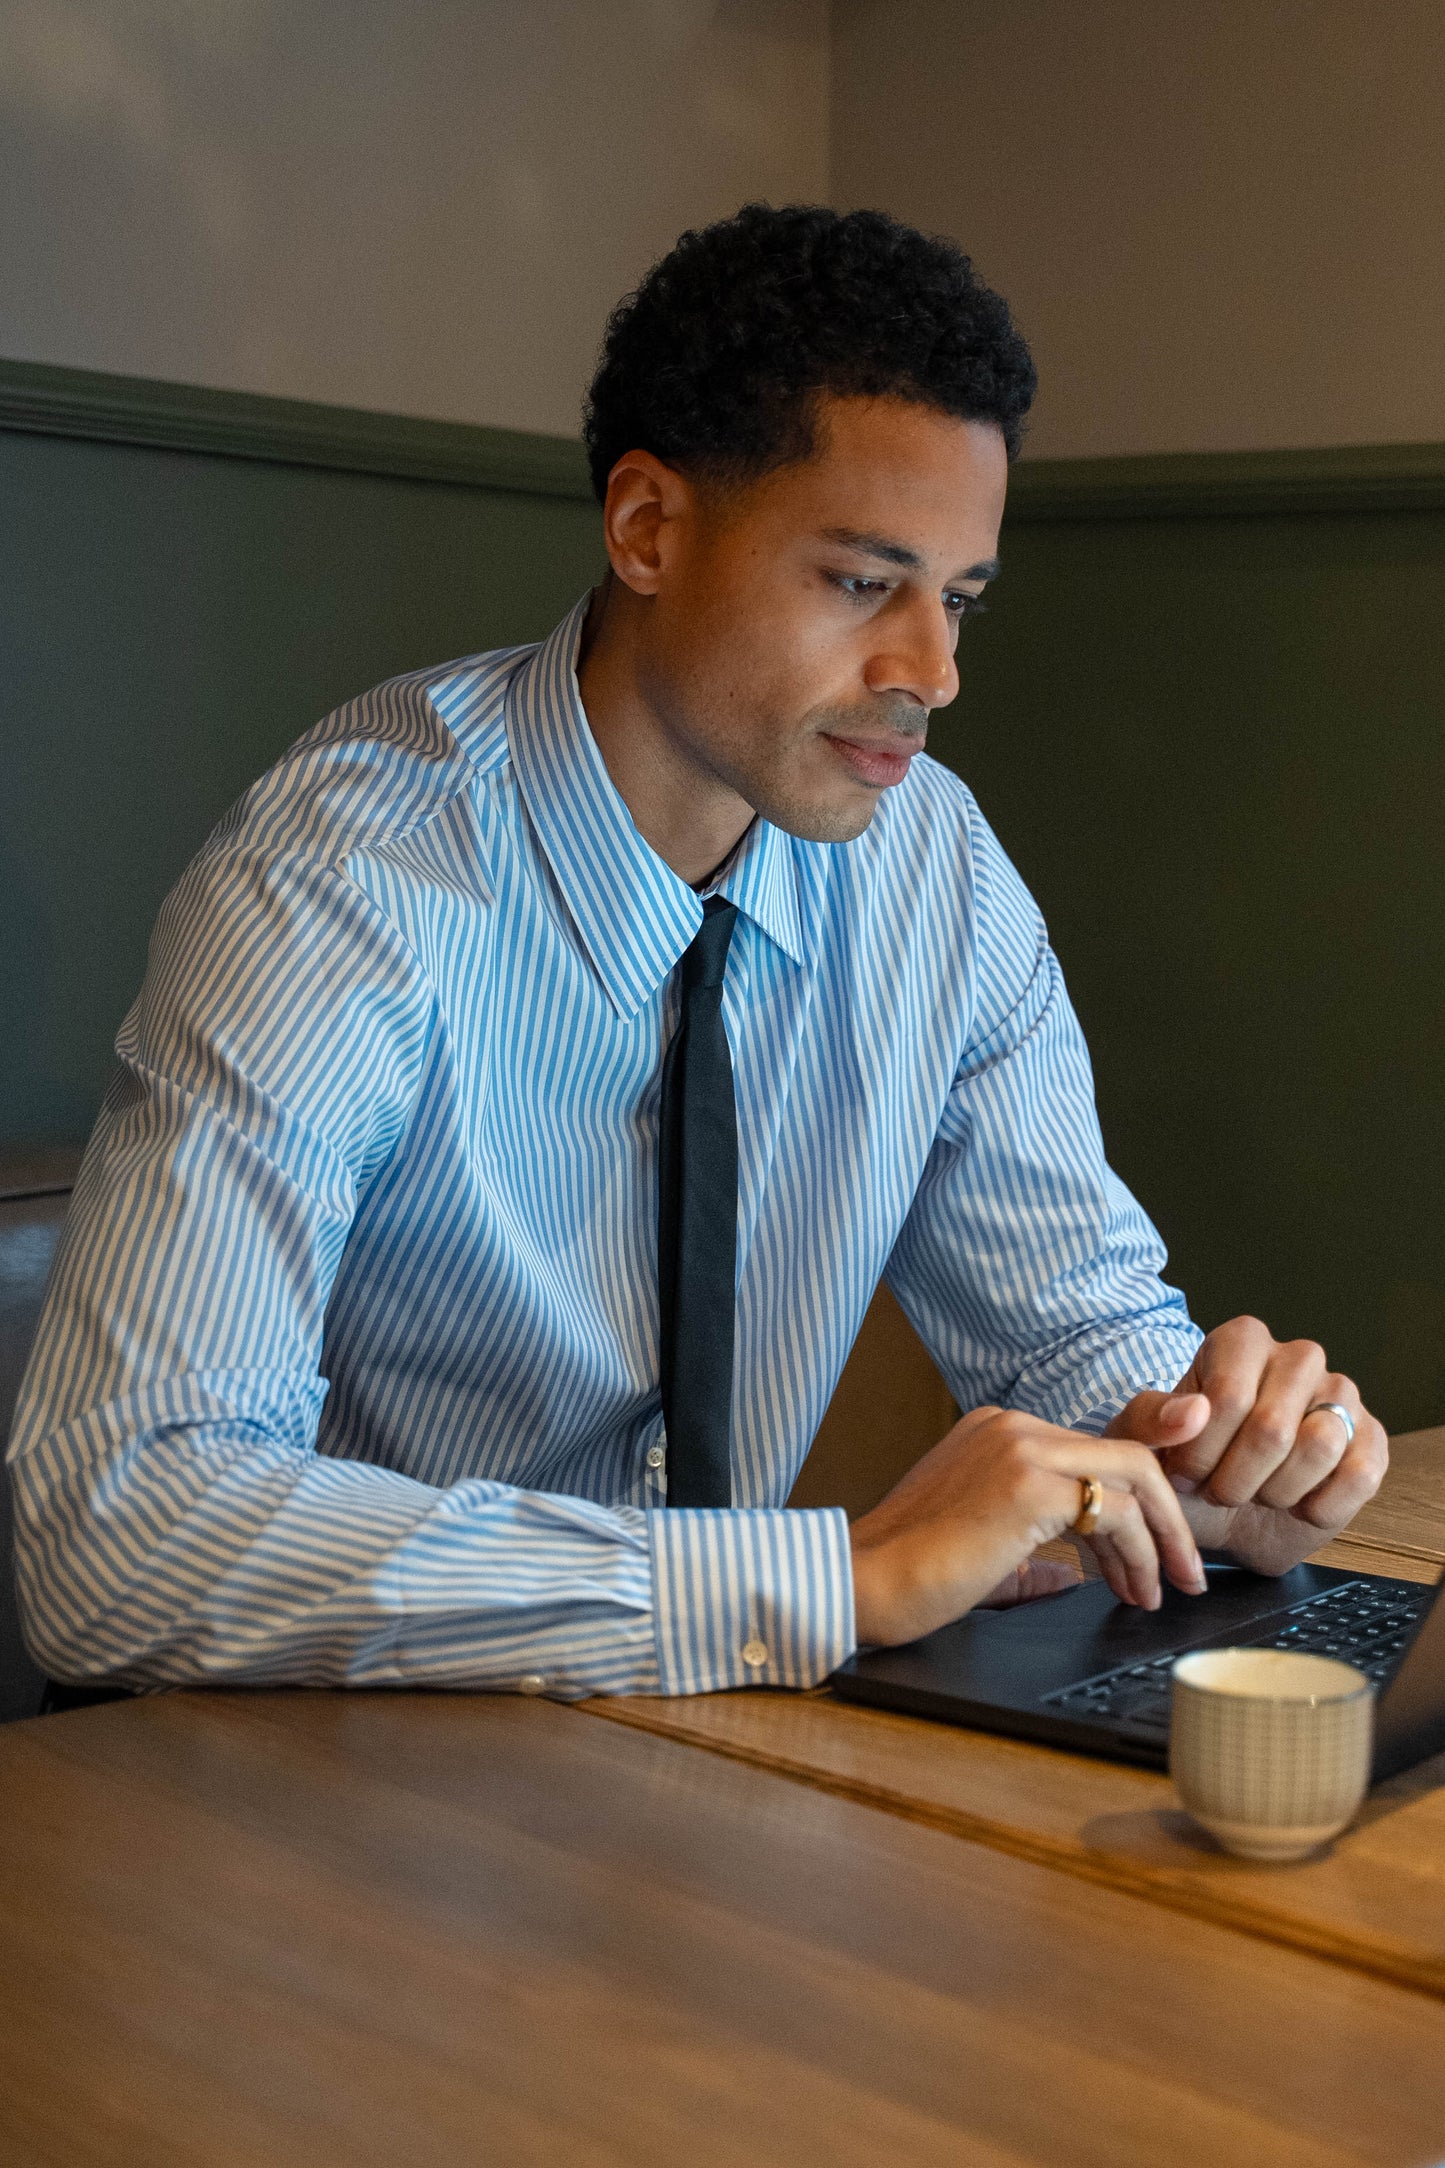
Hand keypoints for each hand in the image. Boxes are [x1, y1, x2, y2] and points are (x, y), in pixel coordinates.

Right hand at [849, 1405, 1206, 1647]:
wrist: (865, 1581)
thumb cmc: (910, 1575)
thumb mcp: (984, 1551)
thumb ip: (1031, 1555)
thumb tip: (1068, 1578)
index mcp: (997, 1432)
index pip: (1093, 1455)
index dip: (1136, 1503)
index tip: (1158, 1551)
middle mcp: (1012, 1426)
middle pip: (1127, 1455)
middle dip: (1169, 1518)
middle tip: (1188, 1571)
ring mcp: (1021, 1448)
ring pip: (1134, 1476)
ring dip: (1164, 1539)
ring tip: (1167, 1589)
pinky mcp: (1030, 1485)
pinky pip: (1117, 1512)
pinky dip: (1140, 1554)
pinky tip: (1135, 1590)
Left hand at [1105, 1317, 1388, 1575]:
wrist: (1223, 1516)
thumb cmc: (1183, 1468)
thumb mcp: (1143, 1443)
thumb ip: (1150, 1420)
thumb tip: (1193, 1412)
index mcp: (1241, 1341)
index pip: (1228, 1399)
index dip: (1201, 1455)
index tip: (1183, 1474)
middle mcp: (1298, 1357)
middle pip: (1273, 1428)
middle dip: (1235, 1481)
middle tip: (1220, 1492)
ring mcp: (1341, 1397)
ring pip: (1320, 1447)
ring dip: (1277, 1492)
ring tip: (1258, 1493)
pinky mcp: (1371, 1441)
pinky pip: (1359, 1476)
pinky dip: (1321, 1507)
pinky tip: (1298, 1506)